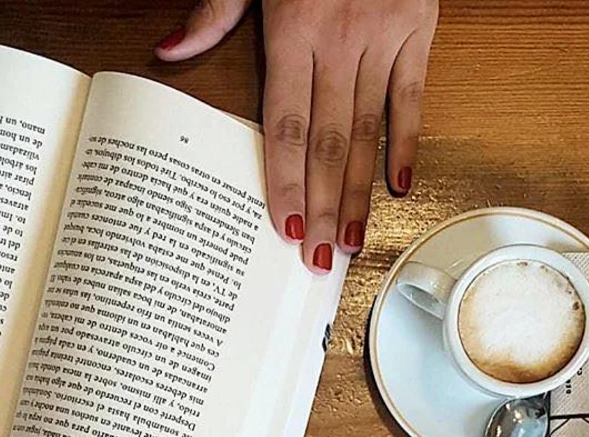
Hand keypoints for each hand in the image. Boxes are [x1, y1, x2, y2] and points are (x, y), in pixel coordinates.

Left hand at [155, 0, 437, 270]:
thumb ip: (214, 10)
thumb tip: (168, 52)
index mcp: (294, 27)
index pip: (285, 126)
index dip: (284, 182)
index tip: (284, 229)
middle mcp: (340, 39)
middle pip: (327, 142)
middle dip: (320, 205)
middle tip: (319, 260)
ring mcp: (383, 37)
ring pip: (368, 131)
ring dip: (358, 193)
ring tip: (351, 241)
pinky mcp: (419, 28)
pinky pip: (412, 98)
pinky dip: (407, 143)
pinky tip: (398, 188)